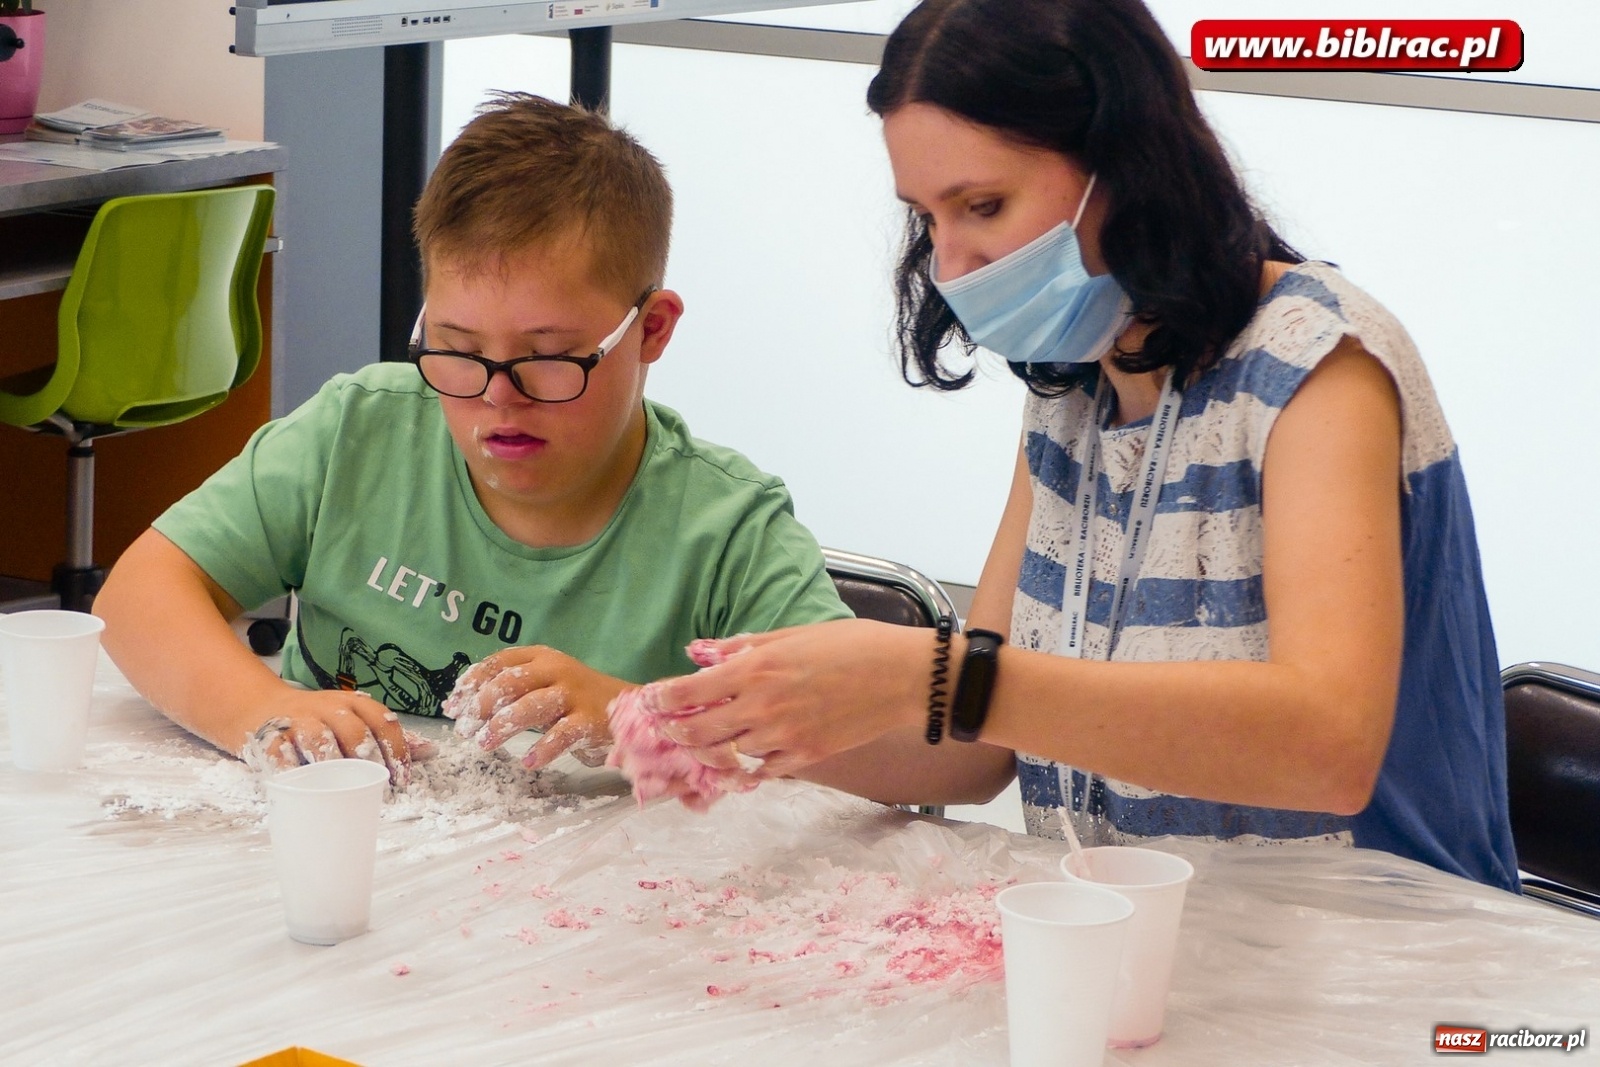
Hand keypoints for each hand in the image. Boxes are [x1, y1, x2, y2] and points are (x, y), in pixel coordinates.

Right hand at [240, 687, 411, 785]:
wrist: (264, 706)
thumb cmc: (321, 720)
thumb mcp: (355, 719)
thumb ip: (387, 737)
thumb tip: (432, 752)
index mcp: (353, 703)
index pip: (382, 720)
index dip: (395, 749)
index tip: (402, 779)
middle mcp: (328, 708)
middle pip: (353, 730)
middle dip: (368, 757)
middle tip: (376, 783)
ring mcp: (298, 720)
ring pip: (318, 740)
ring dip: (332, 763)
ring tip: (342, 786)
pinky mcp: (270, 736)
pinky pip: (280, 754)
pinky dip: (290, 771)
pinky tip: (301, 787)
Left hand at [442, 645, 627, 770]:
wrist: (629, 707)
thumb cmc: (576, 698)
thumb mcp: (544, 683)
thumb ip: (511, 690)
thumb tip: (462, 707)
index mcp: (542, 657)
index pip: (499, 661)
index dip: (472, 682)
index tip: (453, 705)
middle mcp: (556, 670)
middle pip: (511, 681)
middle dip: (481, 705)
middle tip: (464, 728)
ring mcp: (574, 694)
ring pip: (531, 706)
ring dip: (502, 726)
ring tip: (484, 744)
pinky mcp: (589, 720)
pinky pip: (561, 735)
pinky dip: (542, 749)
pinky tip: (528, 762)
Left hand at [652, 619, 931, 778]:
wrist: (902, 677)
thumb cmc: (851, 645)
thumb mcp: (792, 634)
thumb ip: (744, 647)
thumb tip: (703, 652)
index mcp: (754, 669)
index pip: (688, 692)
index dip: (661, 700)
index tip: (651, 701)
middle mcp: (761, 706)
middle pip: (697, 732)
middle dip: (674, 732)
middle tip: (666, 730)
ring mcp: (782, 736)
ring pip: (727, 755)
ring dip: (709, 751)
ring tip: (700, 745)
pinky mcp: (804, 757)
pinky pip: (762, 770)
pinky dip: (748, 765)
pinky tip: (743, 758)